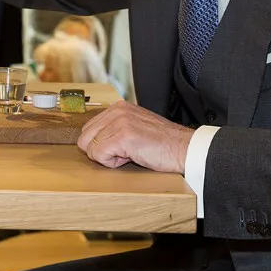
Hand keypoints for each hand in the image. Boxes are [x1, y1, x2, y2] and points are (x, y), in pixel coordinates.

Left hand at [76, 102, 193, 173]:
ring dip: (109, 157)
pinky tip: (131, 157)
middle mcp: (116, 111)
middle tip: (126, 152)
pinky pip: (99, 155)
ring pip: (90, 148)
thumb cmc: (163, 144)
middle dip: (101, 151)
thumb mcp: (136, 127)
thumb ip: (115, 128)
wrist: (185, 149)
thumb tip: (92, 140)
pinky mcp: (122, 136)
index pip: (88, 129)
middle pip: (84, 138)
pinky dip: (112, 163)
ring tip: (130, 153)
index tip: (123, 147)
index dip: (102, 145)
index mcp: (118, 107)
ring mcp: (119, 122)